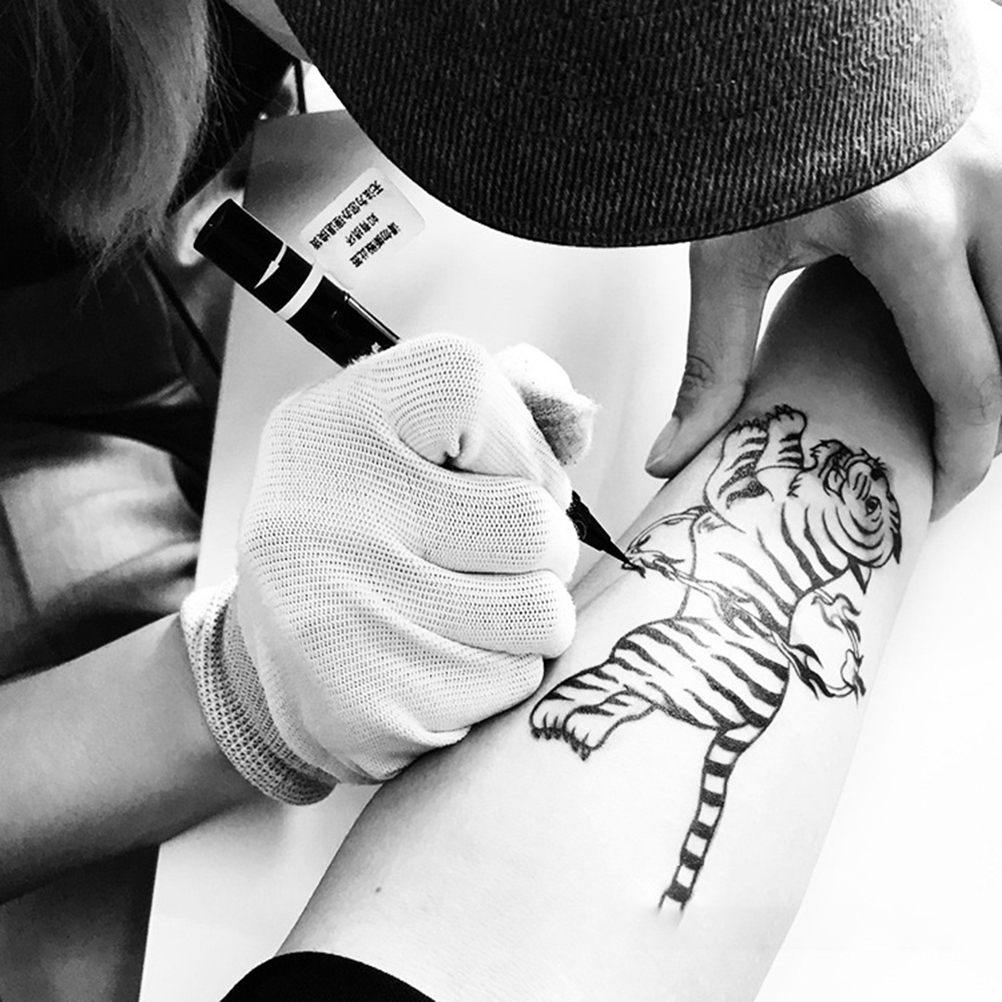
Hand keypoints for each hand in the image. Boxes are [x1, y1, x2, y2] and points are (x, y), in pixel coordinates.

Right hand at [182, 333, 594, 799]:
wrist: (274, 659)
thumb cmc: (365, 530)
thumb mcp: (404, 440)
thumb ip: (497, 407)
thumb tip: (579, 418)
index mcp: (334, 421)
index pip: (468, 383)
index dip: (519, 442)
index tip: (502, 476)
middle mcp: (325, 507)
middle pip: (534, 521)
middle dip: (540, 549)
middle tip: (486, 560)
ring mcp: (339, 610)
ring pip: (541, 613)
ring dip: (528, 619)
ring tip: (465, 612)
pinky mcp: (365, 703)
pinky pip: (511, 685)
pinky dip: (497, 680)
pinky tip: (439, 666)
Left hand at [646, 52, 1001, 518]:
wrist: (791, 55)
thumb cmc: (758, 146)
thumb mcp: (727, 259)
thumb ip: (711, 365)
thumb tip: (672, 455)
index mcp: (910, 231)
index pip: (971, 379)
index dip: (964, 455)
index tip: (937, 493)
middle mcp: (978, 196)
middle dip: (988, 420)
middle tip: (941, 456)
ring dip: (1000, 365)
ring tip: (947, 404)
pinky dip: (997, 315)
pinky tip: (958, 337)